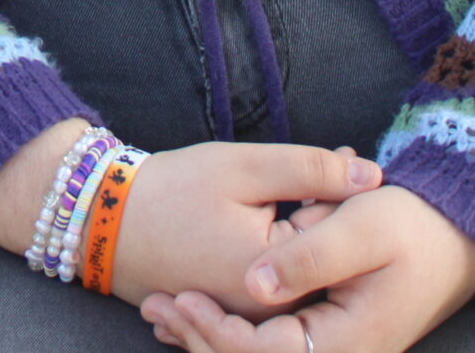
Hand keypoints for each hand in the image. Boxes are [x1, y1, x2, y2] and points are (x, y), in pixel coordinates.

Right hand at [0, 121, 378, 314]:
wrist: (99, 220)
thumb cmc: (169, 191)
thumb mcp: (244, 168)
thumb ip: (312, 171)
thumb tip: (374, 176)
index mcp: (273, 280)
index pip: (334, 234)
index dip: (342, 190)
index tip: (344, 157)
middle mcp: (263, 312)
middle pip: (317, 257)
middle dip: (322, 212)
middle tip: (316, 170)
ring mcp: (245, 317)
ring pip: (295, 271)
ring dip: (298, 230)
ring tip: (279, 193)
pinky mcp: (229, 312)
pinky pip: (269, 284)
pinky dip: (274, 253)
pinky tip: (262, 218)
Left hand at [140, 184, 474, 352]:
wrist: (450, 233)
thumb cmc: (410, 223)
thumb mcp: (360, 226)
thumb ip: (307, 256)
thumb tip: (253, 286)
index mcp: (351, 339)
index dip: (221, 334)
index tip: (184, 300)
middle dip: (203, 339)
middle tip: (154, 308)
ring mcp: (333, 348)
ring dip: (208, 337)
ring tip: (160, 314)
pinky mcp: (322, 335)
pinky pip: (269, 344)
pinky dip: (228, 331)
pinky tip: (193, 313)